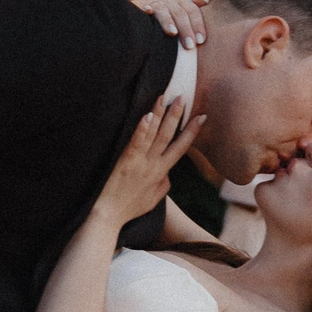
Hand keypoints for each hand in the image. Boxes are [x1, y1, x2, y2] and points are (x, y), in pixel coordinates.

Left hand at [97, 94, 203, 228]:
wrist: (110, 215)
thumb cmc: (130, 208)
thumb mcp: (154, 198)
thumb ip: (164, 183)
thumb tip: (169, 174)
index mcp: (162, 173)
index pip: (181, 147)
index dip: (192, 131)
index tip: (202, 116)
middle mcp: (154, 165)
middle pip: (168, 136)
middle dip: (177, 115)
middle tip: (183, 96)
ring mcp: (140, 163)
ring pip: (154, 135)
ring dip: (160, 115)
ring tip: (166, 97)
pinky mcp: (125, 161)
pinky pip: (136, 142)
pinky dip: (143, 129)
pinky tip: (148, 116)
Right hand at [133, 0, 207, 47]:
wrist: (136, 27)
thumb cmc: (162, 30)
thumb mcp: (178, 25)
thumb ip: (191, 15)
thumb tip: (205, 1)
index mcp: (178, 4)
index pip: (191, 8)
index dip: (197, 23)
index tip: (200, 41)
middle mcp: (166, 1)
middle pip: (179, 10)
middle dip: (186, 27)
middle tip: (190, 45)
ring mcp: (150, 2)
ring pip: (162, 7)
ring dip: (168, 20)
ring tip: (173, 33)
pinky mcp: (135, 5)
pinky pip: (141, 4)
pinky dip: (145, 7)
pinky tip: (148, 12)